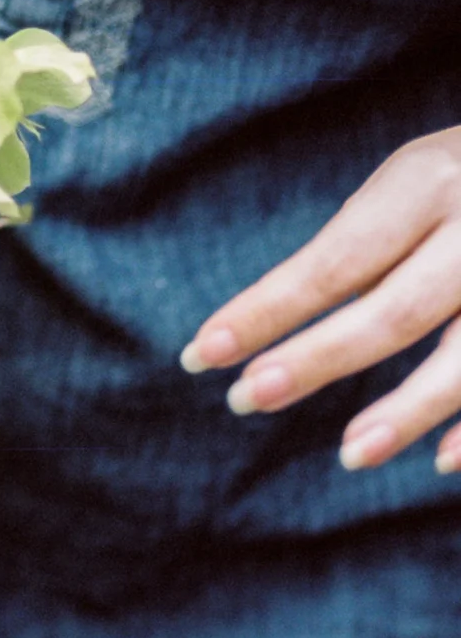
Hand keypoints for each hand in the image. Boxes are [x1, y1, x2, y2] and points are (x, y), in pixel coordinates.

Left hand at [182, 127, 460, 475]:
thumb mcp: (416, 178)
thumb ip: (369, 241)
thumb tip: (281, 320)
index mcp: (426, 183)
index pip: (333, 261)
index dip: (267, 310)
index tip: (201, 352)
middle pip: (392, 310)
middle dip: (316, 360)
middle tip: (245, 398)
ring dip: (407, 410)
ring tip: (351, 453)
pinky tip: (441, 459)